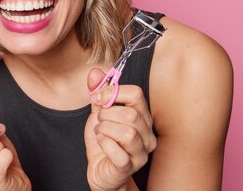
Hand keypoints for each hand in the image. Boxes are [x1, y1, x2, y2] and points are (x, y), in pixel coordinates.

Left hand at [85, 68, 156, 190]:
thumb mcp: (98, 113)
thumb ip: (98, 93)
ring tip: (100, 132)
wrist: (100, 169)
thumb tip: (95, 72)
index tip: (97, 98)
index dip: (112, 92)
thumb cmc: (103, 140)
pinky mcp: (130, 167)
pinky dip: (104, 143)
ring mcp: (141, 152)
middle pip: (131, 114)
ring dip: (105, 129)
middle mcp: (147, 134)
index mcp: (142, 116)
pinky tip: (100, 142)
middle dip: (106, 114)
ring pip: (127, 133)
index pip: (137, 94)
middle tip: (99, 120)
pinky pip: (119, 152)